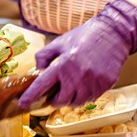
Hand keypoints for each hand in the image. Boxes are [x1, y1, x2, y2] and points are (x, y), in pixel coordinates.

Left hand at [18, 0, 136, 107]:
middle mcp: (77, 76)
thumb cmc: (85, 36)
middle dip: (54, 100)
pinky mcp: (105, 85)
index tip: (23, 103)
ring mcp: (92, 82)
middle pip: (60, 101)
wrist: (113, 33)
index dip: (30, 96)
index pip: (42, 85)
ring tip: (72, 87)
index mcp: (63, 64)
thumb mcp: (60, 42)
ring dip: (71, 99)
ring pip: (76, 102)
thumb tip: (37, 70)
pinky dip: (85, 95)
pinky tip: (85, 83)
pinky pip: (91, 98)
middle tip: (55, 94)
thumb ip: (44, 56)